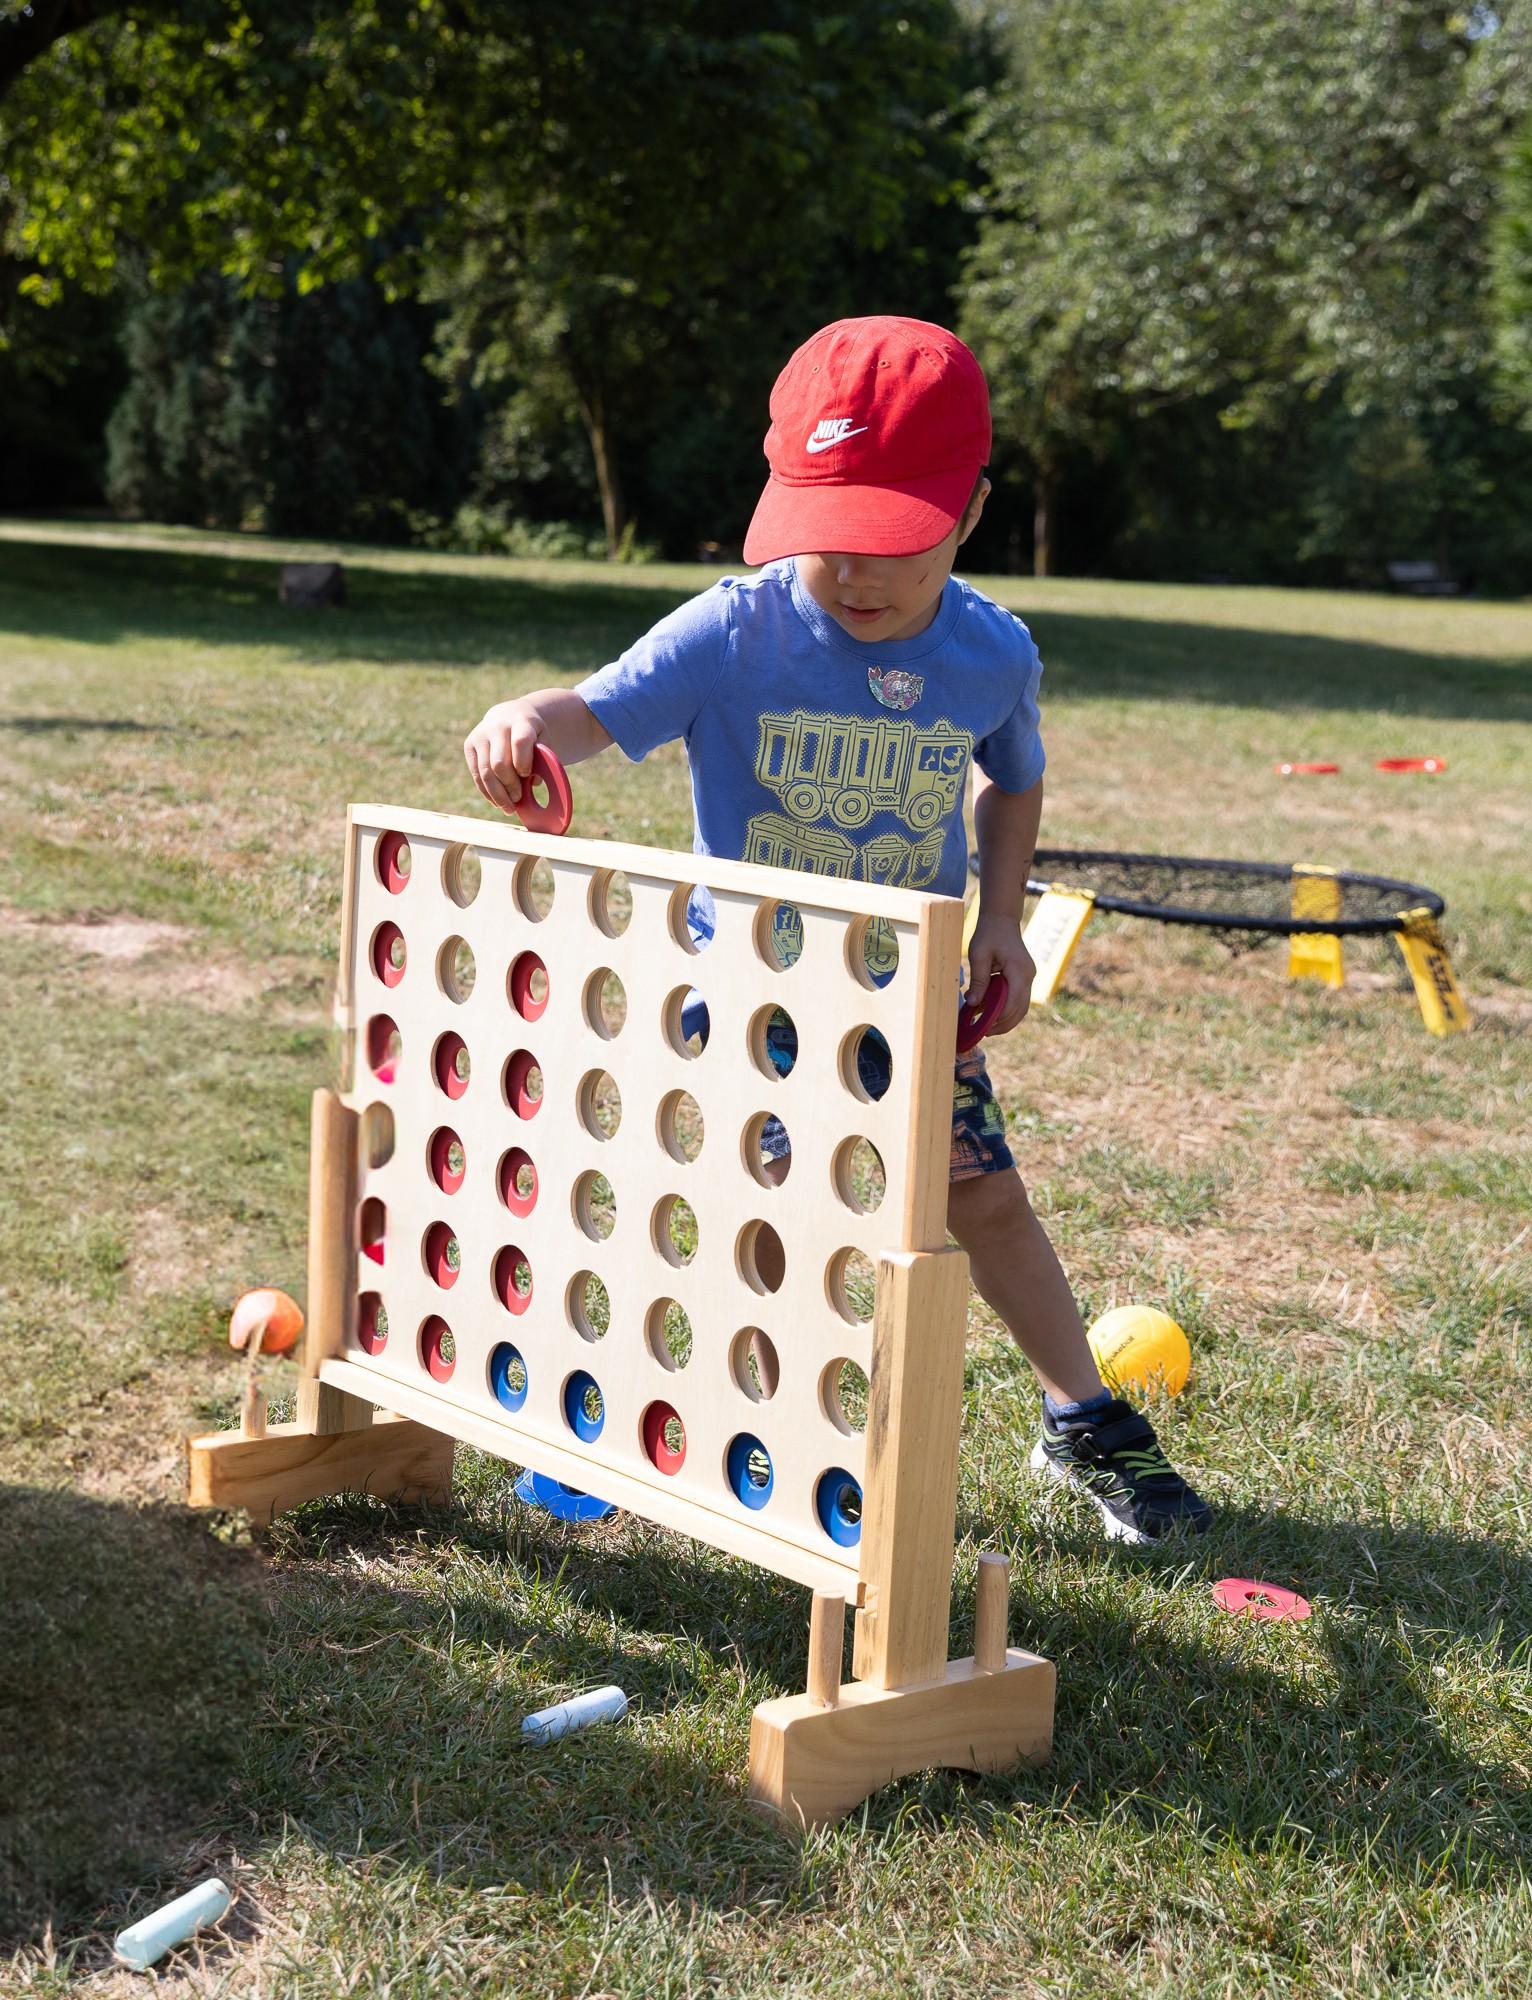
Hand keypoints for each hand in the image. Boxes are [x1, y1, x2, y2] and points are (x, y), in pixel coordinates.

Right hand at [464, 700, 542, 815]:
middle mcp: (497, 726)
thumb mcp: (543, 740)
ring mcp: (480, 735)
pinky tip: (497, 802)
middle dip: (509, 786)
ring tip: (508, 808)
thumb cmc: (532, 734)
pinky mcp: (469, 745)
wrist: (509, 715)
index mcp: (520, 722)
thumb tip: (534, 783)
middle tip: (518, 799)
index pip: (520, 742)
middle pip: (499, 764)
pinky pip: (476, 774)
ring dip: (497, 794)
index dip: (523, 762)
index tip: (527, 776)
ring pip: (485, 772)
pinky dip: (487, 792)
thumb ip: (543, 760)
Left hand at [966, 912, 1034, 1033]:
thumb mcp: (978, 955)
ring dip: (1007, 1019)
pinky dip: (1007, 1009)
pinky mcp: (1024, 977)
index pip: (1012, 1002)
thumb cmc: (988, 933)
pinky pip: (1019, 999)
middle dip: (1003, 1024)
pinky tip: (991, 1013)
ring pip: (1022, 1007)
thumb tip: (972, 1004)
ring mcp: (1029, 977)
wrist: (1002, 919)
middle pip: (1020, 1009)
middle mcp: (1028, 975)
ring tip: (987, 1027)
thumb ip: (978, 980)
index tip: (983, 1028)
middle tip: (984, 1033)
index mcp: (1018, 969)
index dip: (999, 1018)